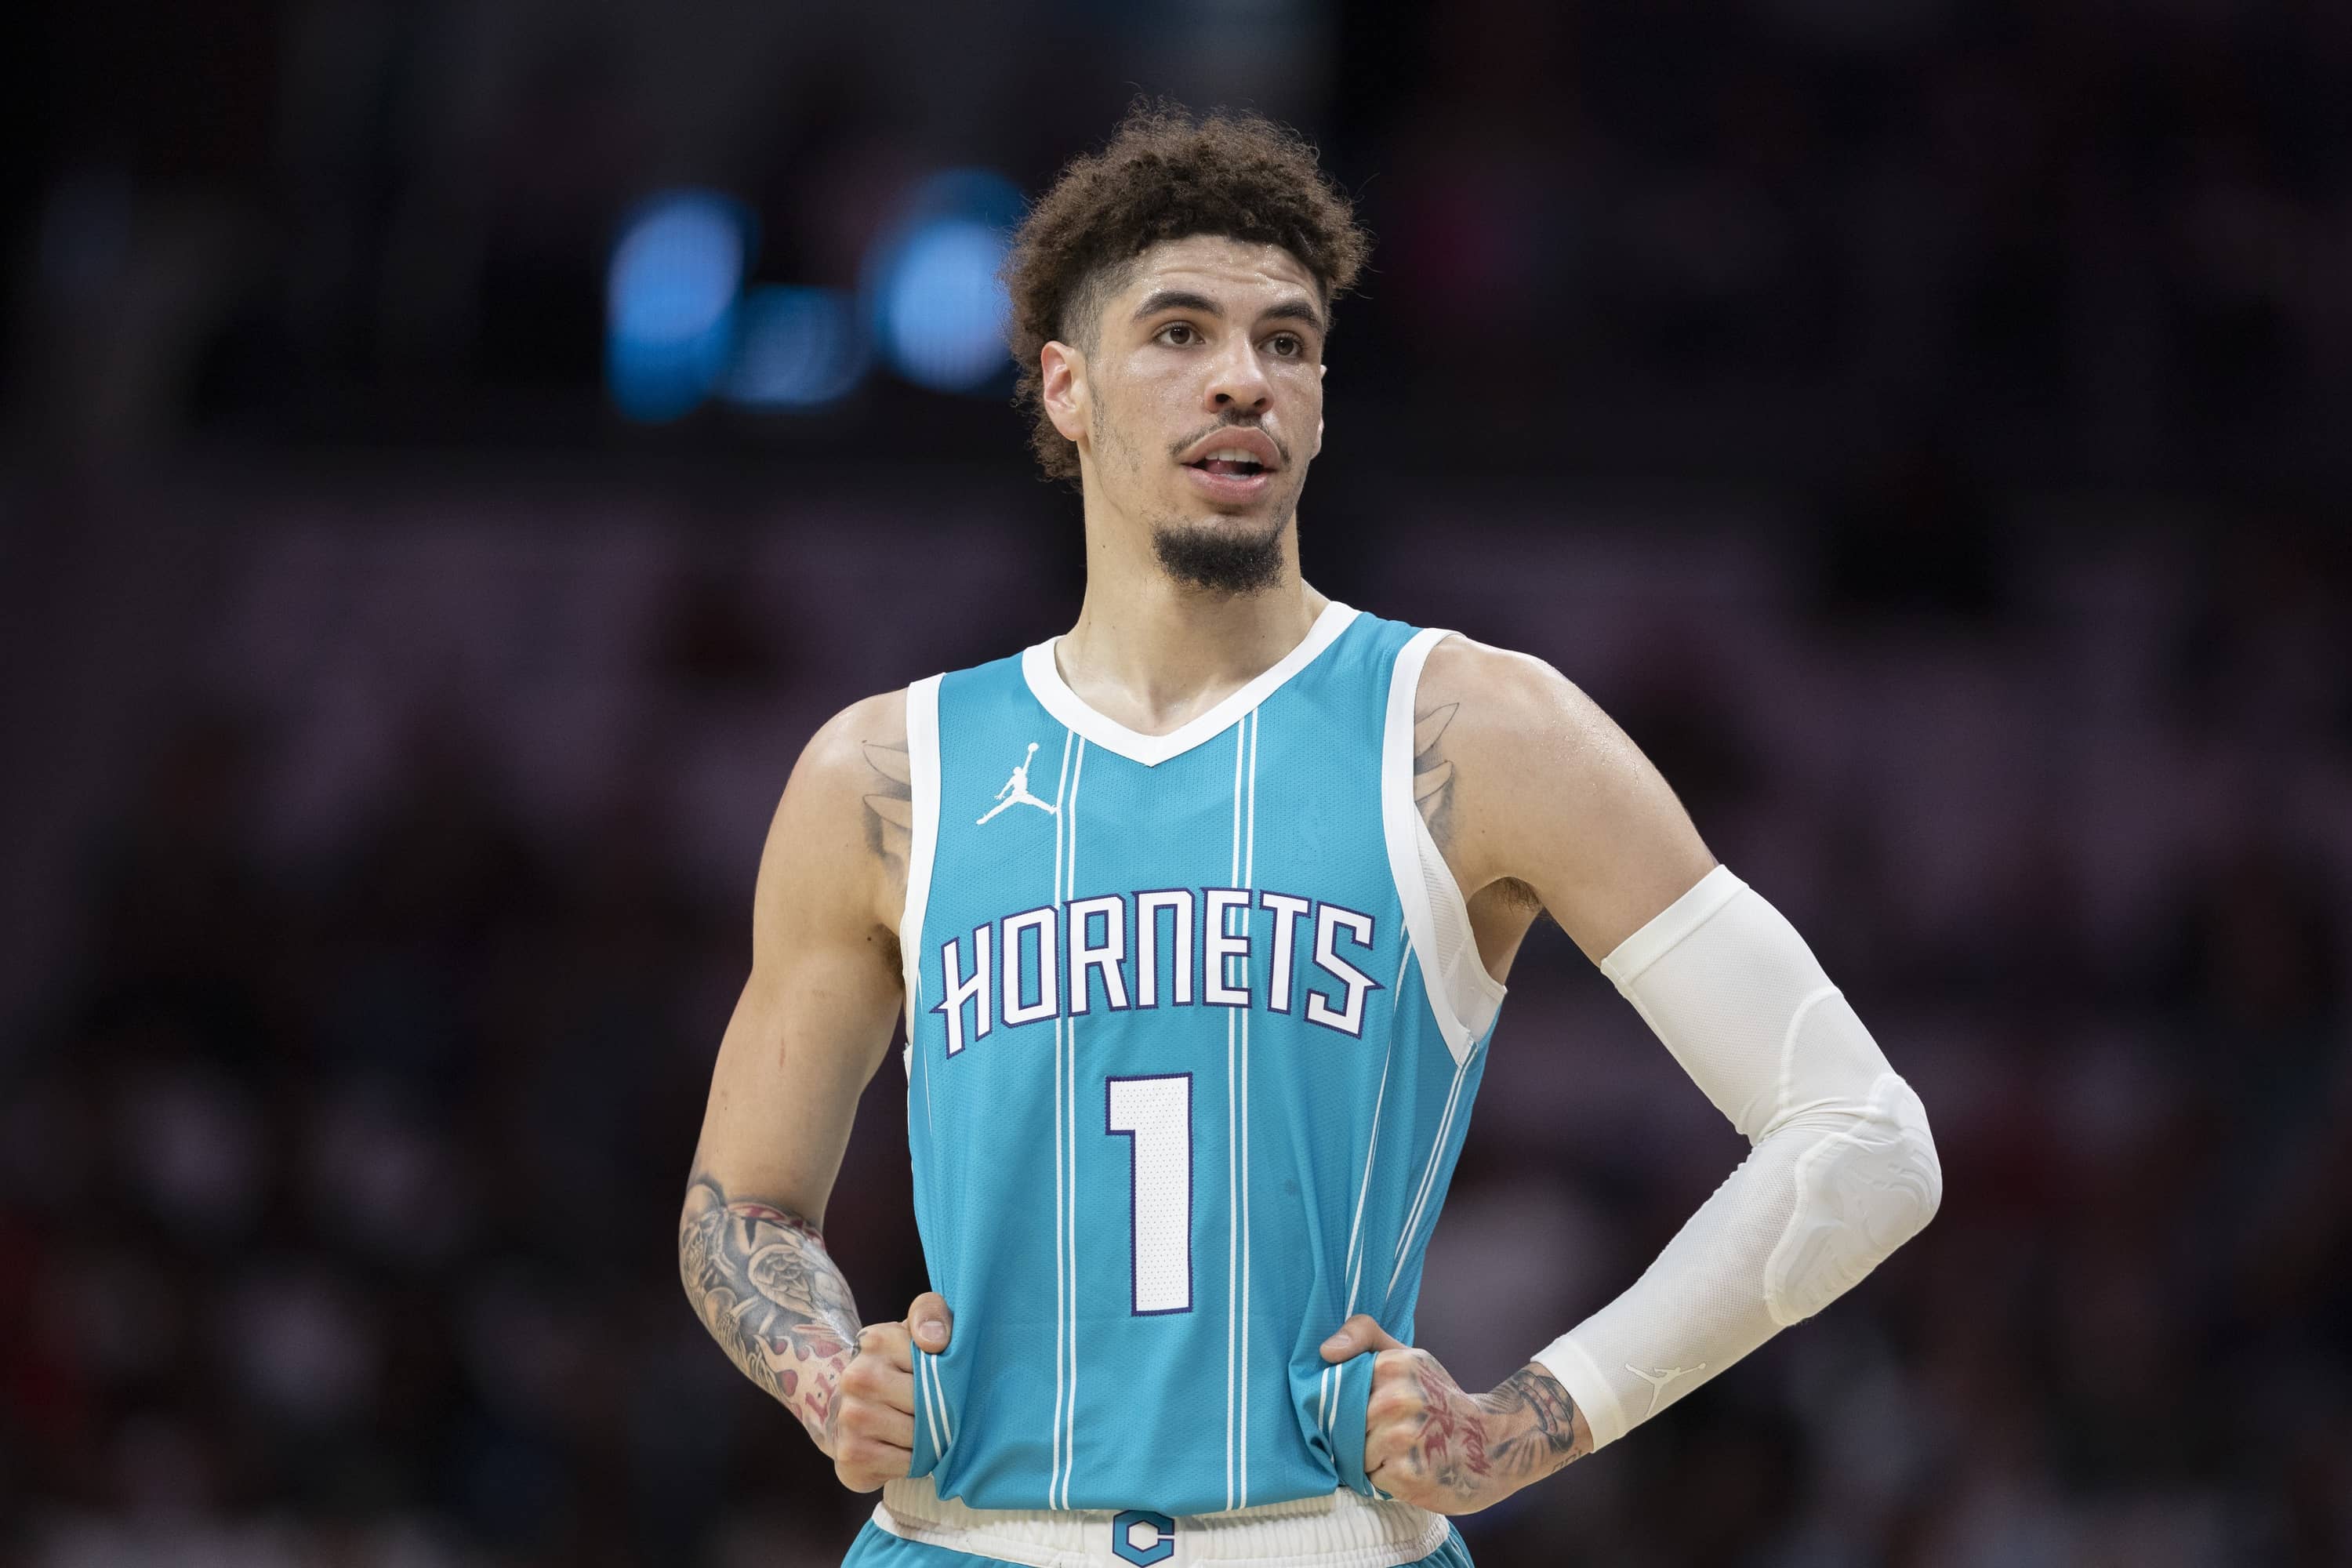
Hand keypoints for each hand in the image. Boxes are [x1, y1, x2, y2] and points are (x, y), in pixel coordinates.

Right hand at [825, 1291, 953, 1492]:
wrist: (842, 1403)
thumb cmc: (893, 1367)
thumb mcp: (913, 1329)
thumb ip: (931, 1315)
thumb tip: (934, 1341)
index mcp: (877, 1341)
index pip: (938, 1367)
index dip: (951, 1379)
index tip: (948, 1381)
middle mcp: (857, 1378)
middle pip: (931, 1406)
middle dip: (945, 1413)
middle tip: (945, 1412)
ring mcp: (850, 1418)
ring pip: (920, 1438)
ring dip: (932, 1440)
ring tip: (927, 1430)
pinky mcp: (850, 1456)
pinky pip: (906, 1465)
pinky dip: (916, 1462)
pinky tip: (908, 1450)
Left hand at [1320, 1314, 1588, 1513]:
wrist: (1494, 1442)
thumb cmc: (1439, 1399)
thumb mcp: (1406, 1357)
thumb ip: (1363, 1337)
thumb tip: (1326, 1351)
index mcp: (1394, 1364)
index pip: (1338, 1390)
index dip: (1350, 1404)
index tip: (1375, 1406)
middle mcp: (1399, 1400)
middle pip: (1344, 1425)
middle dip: (1360, 1433)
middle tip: (1393, 1432)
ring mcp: (1404, 1439)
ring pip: (1355, 1454)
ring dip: (1372, 1458)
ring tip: (1403, 1450)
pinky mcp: (1408, 1476)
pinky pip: (1371, 1479)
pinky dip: (1385, 1479)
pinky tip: (1410, 1468)